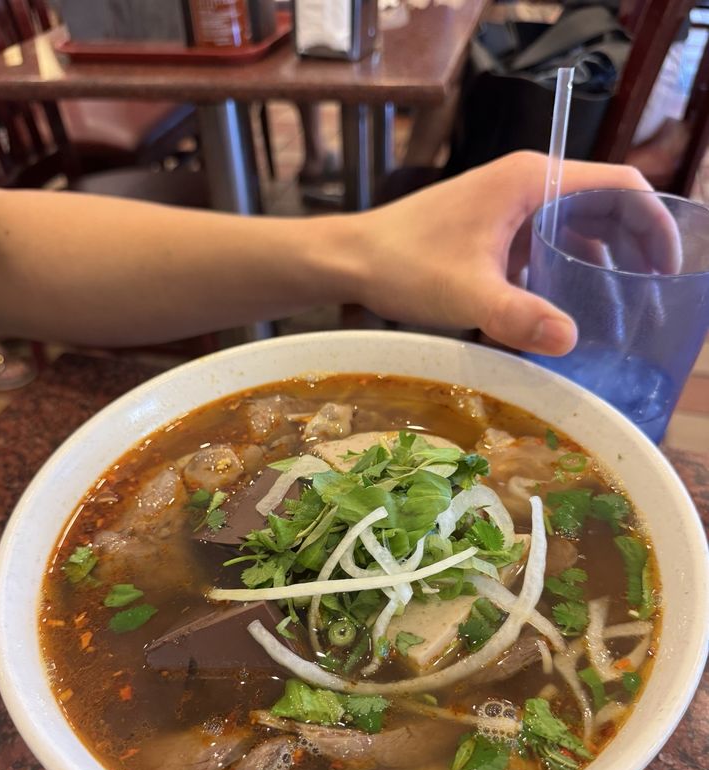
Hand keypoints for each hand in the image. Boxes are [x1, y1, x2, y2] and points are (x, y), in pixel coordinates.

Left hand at [352, 152, 654, 353]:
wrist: (350, 260)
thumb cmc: (405, 265)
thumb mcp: (467, 295)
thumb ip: (518, 317)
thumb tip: (570, 340)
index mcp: (533, 180)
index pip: (620, 187)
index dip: (654, 223)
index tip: (667, 269)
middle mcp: (527, 184)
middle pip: (603, 205)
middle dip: (634, 246)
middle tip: (650, 296)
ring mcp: (508, 205)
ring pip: (574, 226)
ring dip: (600, 260)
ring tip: (618, 307)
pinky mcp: (493, 228)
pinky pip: (545, 244)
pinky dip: (564, 270)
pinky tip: (565, 308)